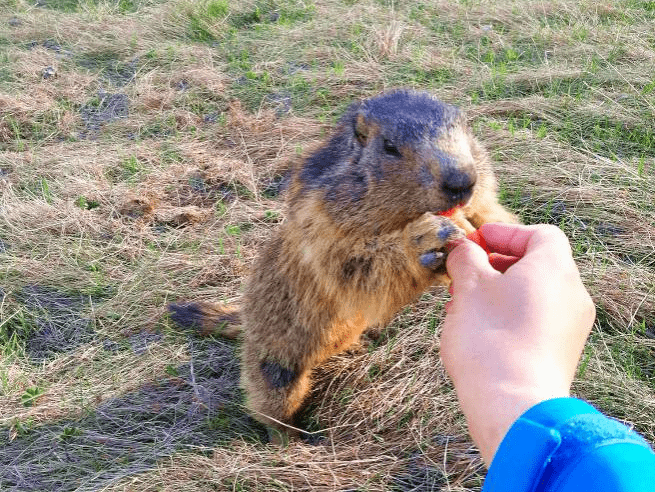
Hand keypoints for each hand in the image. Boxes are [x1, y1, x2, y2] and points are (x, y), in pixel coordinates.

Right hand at [441, 223, 595, 464]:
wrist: (512, 405)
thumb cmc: (489, 337)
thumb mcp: (469, 286)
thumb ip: (465, 257)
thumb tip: (462, 249)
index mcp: (554, 268)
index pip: (538, 234)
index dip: (503, 233)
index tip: (474, 242)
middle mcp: (571, 293)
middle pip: (535, 264)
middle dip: (494, 264)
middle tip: (463, 273)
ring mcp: (570, 325)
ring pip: (531, 294)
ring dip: (497, 291)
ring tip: (462, 304)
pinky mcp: (561, 351)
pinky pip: (535, 320)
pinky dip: (508, 314)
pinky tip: (477, 328)